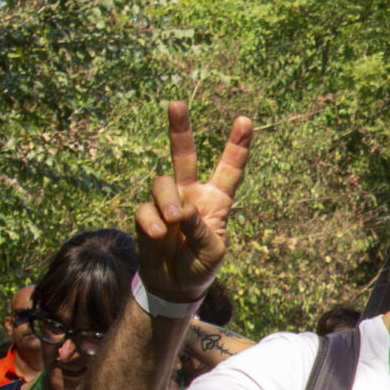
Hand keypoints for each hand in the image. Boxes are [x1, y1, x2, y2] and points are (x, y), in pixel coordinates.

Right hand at [134, 103, 253, 304]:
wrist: (174, 285)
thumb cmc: (200, 266)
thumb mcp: (212, 252)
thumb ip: (202, 230)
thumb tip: (182, 210)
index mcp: (217, 200)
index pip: (229, 169)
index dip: (237, 146)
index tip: (245, 120)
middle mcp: (191, 194)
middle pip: (183, 156)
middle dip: (179, 129)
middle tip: (176, 104)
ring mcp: (167, 203)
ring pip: (162, 183)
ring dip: (166, 201)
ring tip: (173, 221)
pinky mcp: (146, 216)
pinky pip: (145, 209)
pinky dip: (151, 222)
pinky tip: (157, 235)